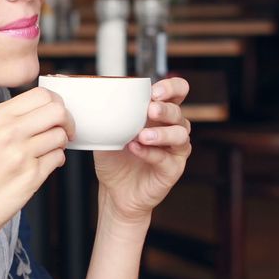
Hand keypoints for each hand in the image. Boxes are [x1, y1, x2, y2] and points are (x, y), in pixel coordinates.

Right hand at [0, 88, 74, 256]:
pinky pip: (58, 158)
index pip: (40, 94)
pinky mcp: (31, 177)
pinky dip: (56, 161)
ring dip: (60, 144)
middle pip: (57, 110)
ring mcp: (20, 154)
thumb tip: (45, 109)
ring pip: (61, 135)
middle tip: (63, 131)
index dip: (55, 103)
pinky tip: (42, 167)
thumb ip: (11, 119)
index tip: (55, 114)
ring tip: (47, 152)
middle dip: (66, 120)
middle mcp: (8, 132)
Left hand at [93, 77, 191, 222]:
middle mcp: (171, 129)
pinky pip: (167, 158)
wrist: (114, 190)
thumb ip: (111, 115)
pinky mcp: (173, 169)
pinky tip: (135, 149)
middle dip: (165, 109)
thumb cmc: (114, 157)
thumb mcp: (109, 131)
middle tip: (150, 109)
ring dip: (161, 132)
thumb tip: (98, 97)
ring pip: (180, 135)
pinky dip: (151, 152)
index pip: (177, 92)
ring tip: (141, 135)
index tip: (155, 90)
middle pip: (178, 112)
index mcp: (159, 114)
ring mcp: (174, 150)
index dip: (172, 88)